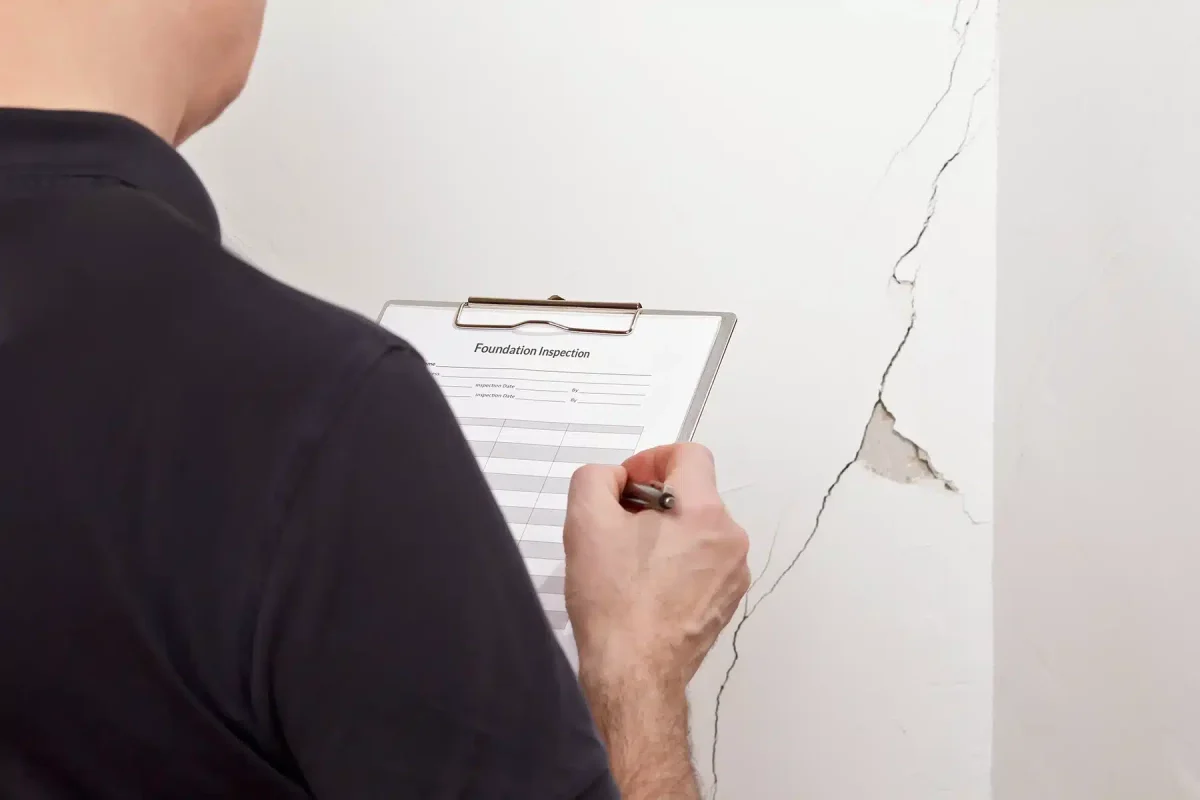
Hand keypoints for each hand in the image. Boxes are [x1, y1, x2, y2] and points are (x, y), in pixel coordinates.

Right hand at [563, 443, 750, 690]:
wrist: (633, 673)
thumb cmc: (614, 602)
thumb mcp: (586, 521)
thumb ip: (596, 478)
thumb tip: (616, 479)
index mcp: (705, 512)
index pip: (689, 455)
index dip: (651, 460)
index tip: (626, 486)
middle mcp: (730, 540)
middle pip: (692, 494)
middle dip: (653, 502)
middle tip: (618, 527)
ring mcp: (732, 575)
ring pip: (697, 531)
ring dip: (665, 534)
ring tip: (629, 563)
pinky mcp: (725, 603)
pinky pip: (702, 564)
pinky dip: (676, 564)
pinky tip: (645, 588)